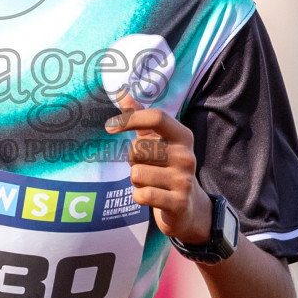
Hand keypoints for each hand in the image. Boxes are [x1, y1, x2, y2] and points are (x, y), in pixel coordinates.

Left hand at [105, 88, 211, 244]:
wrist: (188, 207)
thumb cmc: (166, 167)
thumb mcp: (156, 141)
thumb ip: (139, 116)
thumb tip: (120, 91)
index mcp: (183, 136)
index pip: (157, 117)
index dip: (130, 119)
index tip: (110, 126)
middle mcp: (187, 156)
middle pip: (138, 149)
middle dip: (133, 160)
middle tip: (146, 167)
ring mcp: (184, 180)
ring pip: (136, 174)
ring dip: (136, 181)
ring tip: (151, 183)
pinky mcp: (178, 203)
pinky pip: (141, 195)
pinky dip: (139, 197)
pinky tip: (152, 197)